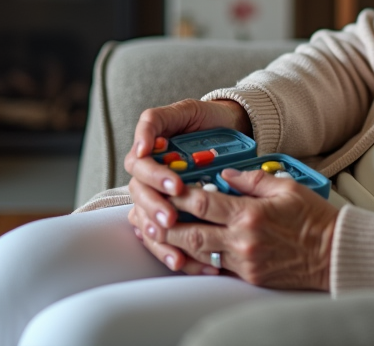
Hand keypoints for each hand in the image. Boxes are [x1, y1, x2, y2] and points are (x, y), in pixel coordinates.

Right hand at [125, 98, 250, 269]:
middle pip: (141, 199)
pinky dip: (173, 253)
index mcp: (149, 154)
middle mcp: (152, 178)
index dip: (155, 179)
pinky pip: (166, 239)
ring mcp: (163, 198)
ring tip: (177, 253)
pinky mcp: (177, 216)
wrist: (233, 129)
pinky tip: (185, 263)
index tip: (176, 185)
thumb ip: (156, 121)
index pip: (140, 169)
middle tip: (173, 219)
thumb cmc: (207, 119)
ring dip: (161, 240)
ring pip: (148, 224)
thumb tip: (140, 145)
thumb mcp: (184, 110)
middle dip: (156, 211)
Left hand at [161, 168, 337, 289]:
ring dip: (176, 244)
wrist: (333, 253)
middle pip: (191, 232)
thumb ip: (252, 180)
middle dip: (166, 224)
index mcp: (250, 214)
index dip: (179, 195)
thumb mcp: (286, 187)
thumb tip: (227, 174)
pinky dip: (197, 260)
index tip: (166, 187)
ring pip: (198, 253)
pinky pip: (215, 268)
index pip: (203, 202)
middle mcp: (242, 240)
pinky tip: (186, 252)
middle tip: (149, 215)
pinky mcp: (249, 276)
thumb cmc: (314, 219)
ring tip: (159, 233)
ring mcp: (244, 261)